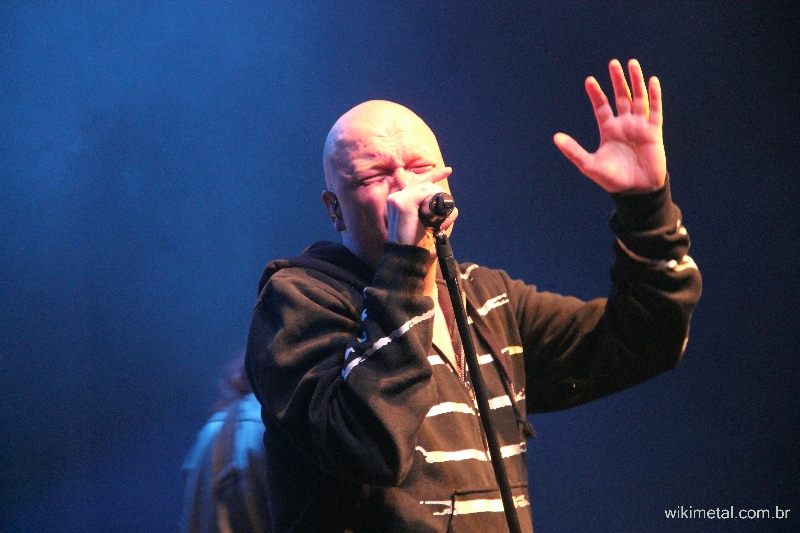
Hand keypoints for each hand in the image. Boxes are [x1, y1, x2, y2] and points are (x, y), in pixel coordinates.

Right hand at [386, 167, 455, 248]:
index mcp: (398, 201)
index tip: (448, 170)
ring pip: (425, 187)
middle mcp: (395, 197)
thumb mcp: (424, 224)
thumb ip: (430, 211)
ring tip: (443, 219)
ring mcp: (397, 199)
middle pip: (423, 183)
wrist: (405, 257)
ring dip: (438, 200)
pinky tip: (436, 216)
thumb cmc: (415, 244)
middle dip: (439, 192)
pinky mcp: (402, 204)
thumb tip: (446, 202)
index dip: (433, 175)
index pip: (416, 181)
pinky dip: (434, 202)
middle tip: (448, 210)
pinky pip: (423, 193)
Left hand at [554, 59, 665, 192]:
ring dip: (636, 81)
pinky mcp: (654, 131)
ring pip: (638, 98)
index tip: (589, 80)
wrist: (636, 191)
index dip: (596, 94)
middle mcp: (624, 124)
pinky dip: (654, 96)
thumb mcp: (589, 165)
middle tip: (613, 64)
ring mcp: (639, 126)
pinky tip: (652, 81)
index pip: (601, 106)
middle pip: (621, 97)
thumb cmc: (613, 179)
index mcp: (608, 130)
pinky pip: (655, 110)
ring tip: (632, 64)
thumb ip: (573, 150)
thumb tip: (556, 137)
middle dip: (617, 80)